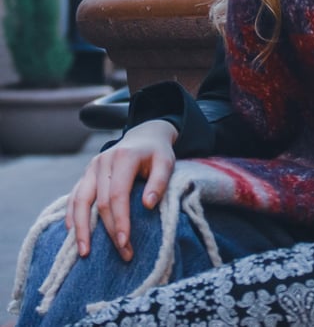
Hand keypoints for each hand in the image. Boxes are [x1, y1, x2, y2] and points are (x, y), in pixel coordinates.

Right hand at [65, 120, 177, 261]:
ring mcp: (91, 168)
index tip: (125, 243)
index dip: (120, 220)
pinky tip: (72, 233)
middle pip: (100, 203)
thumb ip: (160, 181)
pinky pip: (74, 196)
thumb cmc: (157, 152)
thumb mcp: (166, 162)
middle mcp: (103, 162)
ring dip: (81, 228)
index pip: (118, 195)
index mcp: (123, 157)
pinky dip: (71, 215)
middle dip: (109, 231)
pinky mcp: (86, 174)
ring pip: (80, 201)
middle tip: (122, 254)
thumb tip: (148, 205)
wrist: (144, 136)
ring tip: (84, 253)